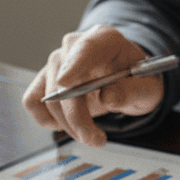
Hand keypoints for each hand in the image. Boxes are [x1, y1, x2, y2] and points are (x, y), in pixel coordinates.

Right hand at [22, 25, 163, 146]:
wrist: (127, 81)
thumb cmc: (136, 80)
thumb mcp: (147, 88)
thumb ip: (131, 92)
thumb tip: (108, 98)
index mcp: (104, 40)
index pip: (86, 48)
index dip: (74, 64)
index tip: (66, 82)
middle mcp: (74, 47)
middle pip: (64, 84)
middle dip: (78, 118)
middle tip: (96, 139)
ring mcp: (56, 63)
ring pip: (49, 99)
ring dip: (68, 125)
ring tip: (91, 135)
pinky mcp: (44, 80)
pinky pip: (32, 102)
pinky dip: (47, 119)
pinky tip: (68, 124)